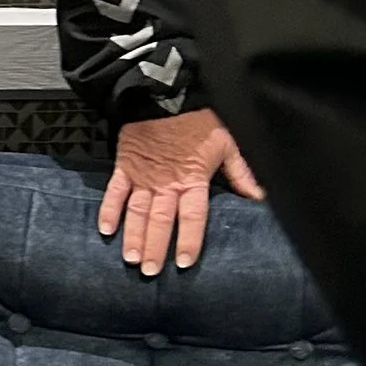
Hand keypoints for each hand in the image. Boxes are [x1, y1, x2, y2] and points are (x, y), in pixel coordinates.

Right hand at [98, 110, 265, 276]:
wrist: (163, 93)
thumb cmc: (198, 118)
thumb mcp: (227, 142)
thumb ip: (241, 172)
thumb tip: (261, 196)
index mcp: (192, 179)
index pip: (191, 216)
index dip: (188, 240)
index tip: (184, 262)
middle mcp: (165, 183)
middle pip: (160, 221)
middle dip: (155, 248)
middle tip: (150, 272)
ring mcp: (142, 176)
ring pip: (136, 212)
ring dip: (133, 236)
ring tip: (131, 259)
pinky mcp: (125, 166)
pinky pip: (114, 192)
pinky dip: (108, 210)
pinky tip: (105, 230)